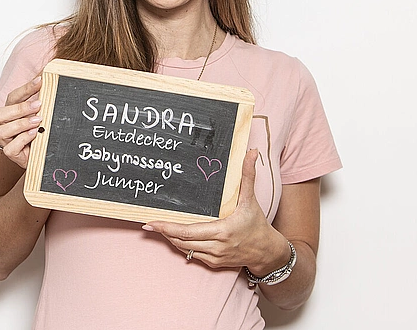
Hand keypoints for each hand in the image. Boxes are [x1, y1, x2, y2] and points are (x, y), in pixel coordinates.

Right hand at [0, 75, 42, 168]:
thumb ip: (39, 95)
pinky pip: (10, 148)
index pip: (13, 97)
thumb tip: (46, 75)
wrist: (43, 154)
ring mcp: (6, 141)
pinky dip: (22, 139)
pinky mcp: (11, 153)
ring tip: (37, 121)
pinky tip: (34, 134)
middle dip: (19, 108)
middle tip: (38, 105)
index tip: (40, 81)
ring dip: (20, 124)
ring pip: (1, 131)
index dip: (25, 88)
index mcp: (10, 112)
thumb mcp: (40, 112)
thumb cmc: (39, 132)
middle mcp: (4, 125)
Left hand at [143, 149, 290, 273]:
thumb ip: (248, 175)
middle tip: (149, 224)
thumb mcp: (251, 199)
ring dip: (172, 238)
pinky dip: (183, 245)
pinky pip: (192, 255)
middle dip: (164, 232)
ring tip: (161, 227)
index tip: (151, 224)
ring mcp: (214, 257)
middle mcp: (216, 246)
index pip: (188, 231)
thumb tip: (252, 152)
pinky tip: (178, 236)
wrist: (267, 252)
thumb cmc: (257, 224)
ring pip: (185, 249)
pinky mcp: (214, 263)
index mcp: (222, 230)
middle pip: (181, 241)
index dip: (167, 227)